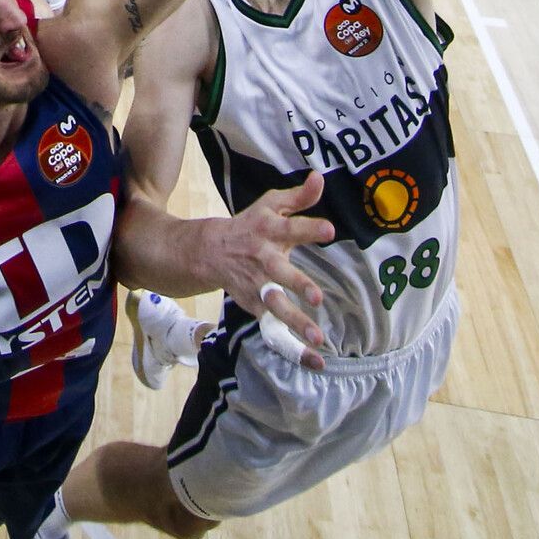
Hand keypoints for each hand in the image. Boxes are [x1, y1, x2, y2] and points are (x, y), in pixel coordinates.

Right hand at [203, 171, 334, 368]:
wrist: (209, 252)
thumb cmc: (249, 225)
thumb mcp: (270, 205)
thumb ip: (298, 196)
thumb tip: (321, 177)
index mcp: (269, 231)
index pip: (291, 228)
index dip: (309, 228)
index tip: (330, 229)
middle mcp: (263, 260)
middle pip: (281, 274)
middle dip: (297, 284)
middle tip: (316, 296)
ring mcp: (257, 285)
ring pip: (276, 306)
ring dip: (295, 322)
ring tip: (317, 339)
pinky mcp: (255, 305)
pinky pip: (274, 327)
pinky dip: (291, 347)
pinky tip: (313, 361)